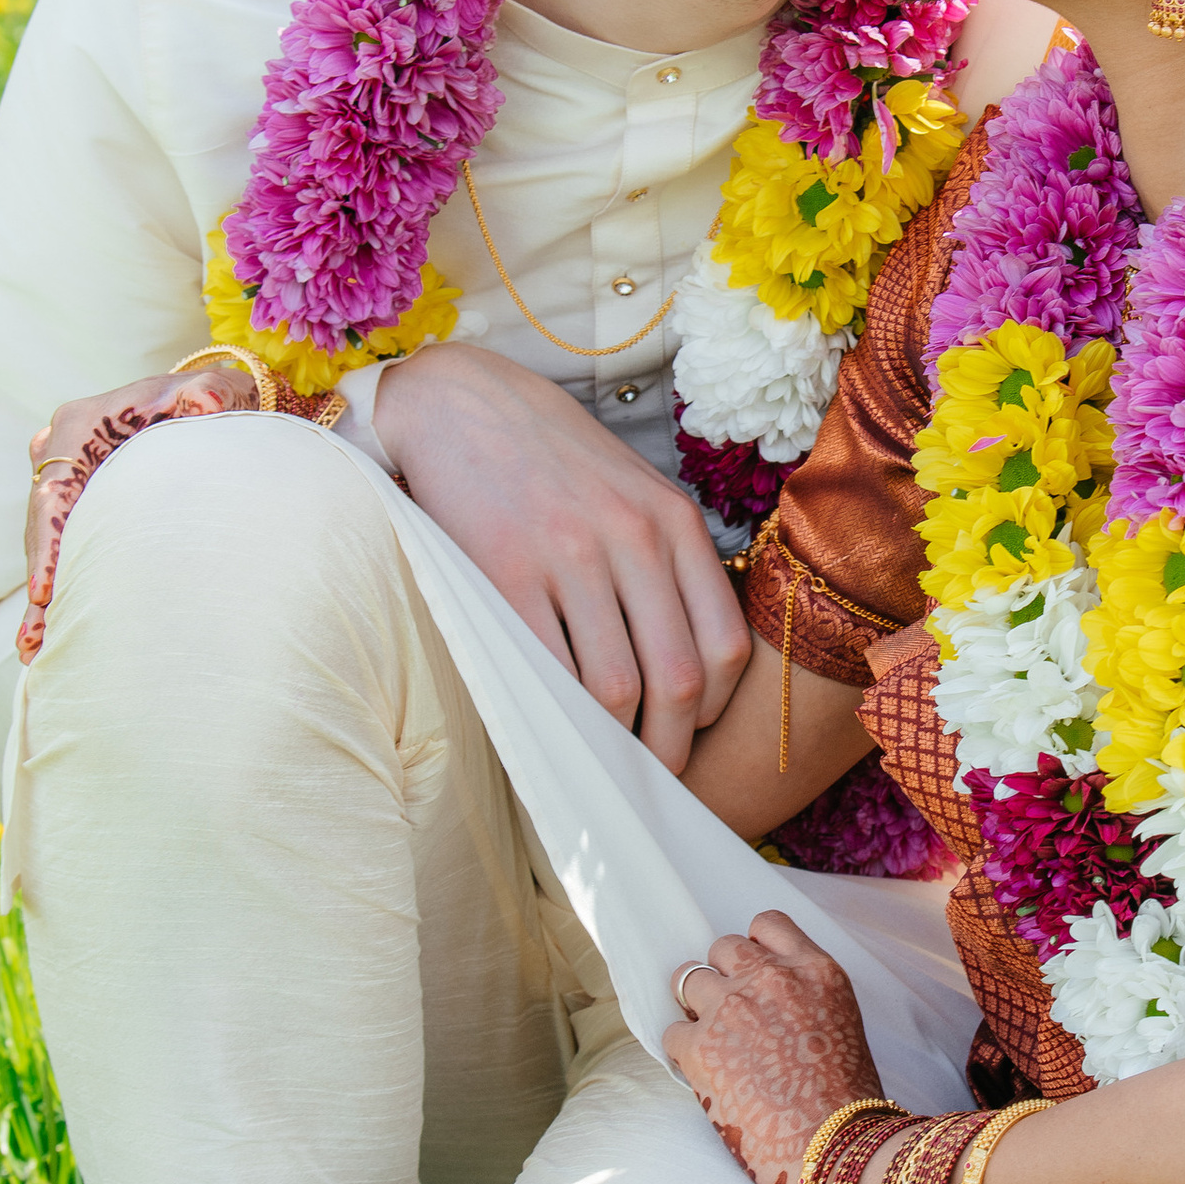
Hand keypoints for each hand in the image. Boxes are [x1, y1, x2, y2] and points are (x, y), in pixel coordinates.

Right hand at [18, 359, 262, 660]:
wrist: (205, 405)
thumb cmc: (208, 399)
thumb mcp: (213, 391)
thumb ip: (209, 394)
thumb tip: (207, 403)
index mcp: (82, 424)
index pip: (54, 490)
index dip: (48, 544)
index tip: (46, 591)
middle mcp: (61, 450)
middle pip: (41, 525)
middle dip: (39, 583)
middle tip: (35, 639)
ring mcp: (66, 479)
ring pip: (46, 542)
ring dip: (43, 595)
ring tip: (35, 649)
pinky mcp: (77, 503)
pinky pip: (63, 546)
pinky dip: (58, 586)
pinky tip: (50, 634)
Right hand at [376, 344, 749, 771]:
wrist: (459, 402)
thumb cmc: (550, 460)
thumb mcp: (633, 493)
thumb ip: (668, 564)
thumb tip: (688, 674)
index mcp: (675, 521)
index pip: (724, 647)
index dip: (714, 713)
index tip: (693, 739)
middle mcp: (634, 537)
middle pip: (678, 680)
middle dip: (670, 748)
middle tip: (652, 781)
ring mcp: (570, 555)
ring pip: (616, 687)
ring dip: (614, 743)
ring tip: (603, 763)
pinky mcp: (506, 572)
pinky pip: (549, 669)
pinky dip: (557, 712)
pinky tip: (554, 726)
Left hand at [662, 912, 884, 1183]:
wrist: (832, 1148)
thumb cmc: (846, 1102)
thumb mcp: (842, 1026)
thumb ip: (806, 998)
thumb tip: (768, 1002)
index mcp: (816, 970)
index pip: (767, 924)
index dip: (755, 948)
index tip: (753, 973)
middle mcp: (772, 978)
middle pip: (724, 947)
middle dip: (724, 976)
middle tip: (732, 1013)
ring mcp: (732, 1007)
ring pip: (688, 977)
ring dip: (696, 1005)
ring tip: (713, 1039)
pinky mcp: (699, 1045)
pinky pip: (673, 1030)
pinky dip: (683, 1050)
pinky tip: (705, 1074)